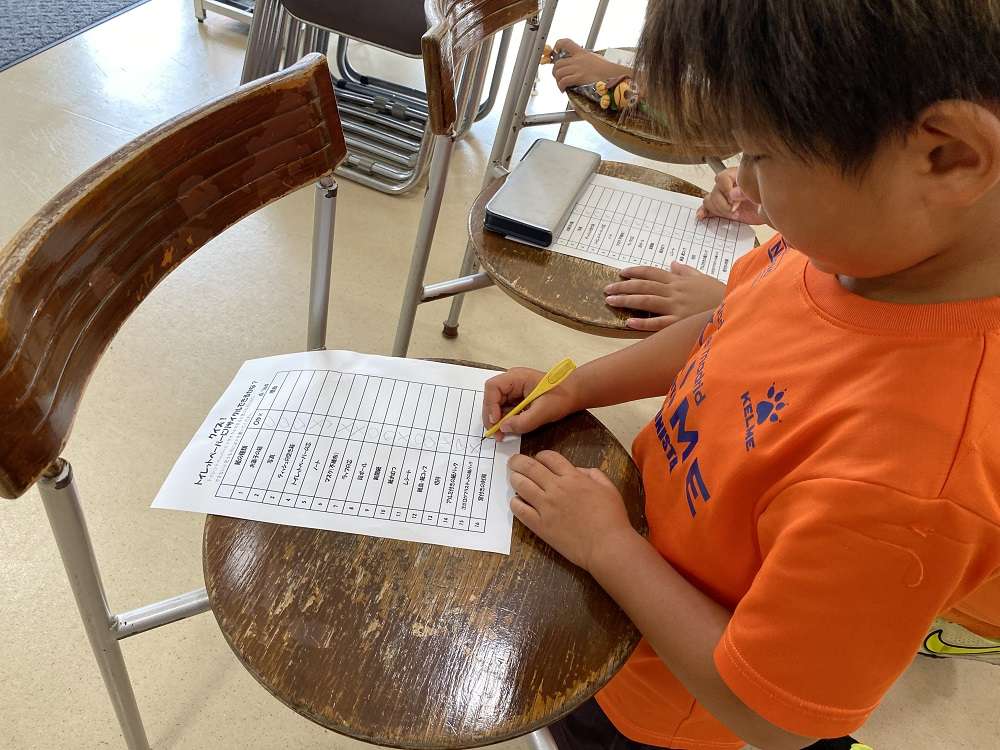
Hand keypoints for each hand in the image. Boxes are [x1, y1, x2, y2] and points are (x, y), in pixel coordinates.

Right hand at [482, 368, 579, 440]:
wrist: (574, 394)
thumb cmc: (561, 397)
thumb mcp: (543, 412)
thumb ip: (523, 422)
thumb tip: (503, 428)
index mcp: (517, 377)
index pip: (493, 387)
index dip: (490, 404)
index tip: (496, 421)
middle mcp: (512, 381)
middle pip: (492, 397)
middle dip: (491, 416)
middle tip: (495, 433)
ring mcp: (514, 389)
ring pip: (497, 404)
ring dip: (497, 420)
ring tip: (500, 435)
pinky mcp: (517, 398)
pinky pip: (506, 409)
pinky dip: (505, 420)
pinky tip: (507, 430)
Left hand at [509, 451, 635, 570]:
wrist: (607, 545)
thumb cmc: (612, 518)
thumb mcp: (608, 487)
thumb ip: (592, 473)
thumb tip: (577, 470)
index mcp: (573, 477)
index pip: (549, 457)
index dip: (540, 455)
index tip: (538, 459)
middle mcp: (556, 489)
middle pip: (529, 467)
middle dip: (518, 461)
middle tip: (514, 461)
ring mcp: (546, 507)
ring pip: (521, 485)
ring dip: (515, 478)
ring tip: (513, 478)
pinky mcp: (540, 525)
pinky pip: (520, 510)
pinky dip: (515, 502)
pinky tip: (516, 501)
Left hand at [551, 38, 632, 91]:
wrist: (615, 75)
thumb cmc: (608, 71)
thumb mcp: (595, 60)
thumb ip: (585, 62)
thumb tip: (579, 69)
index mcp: (582, 53)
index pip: (566, 43)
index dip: (558, 45)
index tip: (555, 51)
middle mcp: (578, 59)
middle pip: (558, 63)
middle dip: (556, 72)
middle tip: (559, 78)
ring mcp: (578, 68)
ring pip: (558, 72)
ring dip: (558, 81)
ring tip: (562, 86)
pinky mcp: (579, 77)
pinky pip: (563, 81)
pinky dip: (561, 86)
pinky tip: (564, 90)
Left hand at [604, 262, 725, 331]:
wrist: (736, 308)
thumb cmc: (719, 294)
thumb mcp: (703, 277)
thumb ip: (686, 271)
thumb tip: (673, 264)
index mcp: (679, 280)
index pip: (652, 273)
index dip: (635, 272)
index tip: (621, 273)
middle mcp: (675, 291)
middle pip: (644, 286)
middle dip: (623, 286)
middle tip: (607, 289)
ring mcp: (677, 307)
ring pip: (647, 302)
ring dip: (626, 301)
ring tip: (610, 301)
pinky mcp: (681, 323)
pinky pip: (659, 323)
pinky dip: (643, 323)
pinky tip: (628, 322)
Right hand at [696, 167, 767, 224]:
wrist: (771, 210)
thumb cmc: (767, 199)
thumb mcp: (760, 193)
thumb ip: (746, 191)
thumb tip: (732, 194)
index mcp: (736, 176)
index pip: (722, 178)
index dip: (726, 190)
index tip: (735, 200)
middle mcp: (727, 185)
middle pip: (714, 192)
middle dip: (724, 204)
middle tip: (736, 210)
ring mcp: (723, 197)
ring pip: (709, 200)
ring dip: (718, 211)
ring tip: (733, 215)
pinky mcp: (720, 209)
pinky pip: (706, 208)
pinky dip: (704, 212)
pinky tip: (703, 216)